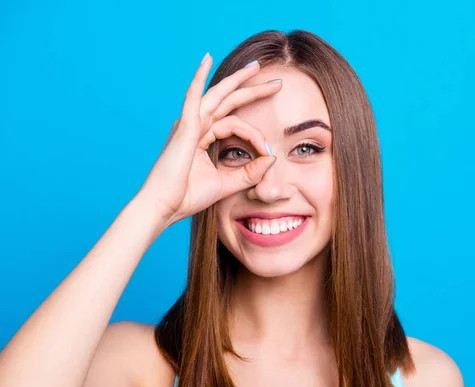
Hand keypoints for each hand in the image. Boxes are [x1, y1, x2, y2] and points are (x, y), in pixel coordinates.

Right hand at [136, 54, 280, 226]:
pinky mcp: (184, 127)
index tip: (269, 151)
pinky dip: (199, 78)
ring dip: (238, 79)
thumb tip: (272, 157)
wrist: (165, 206)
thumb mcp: (228, 183)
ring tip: (257, 67)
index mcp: (203, 137)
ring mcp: (189, 124)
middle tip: (277, 83)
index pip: (237, 124)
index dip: (256, 136)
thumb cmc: (188, 197)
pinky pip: (193, 97)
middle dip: (253, 90)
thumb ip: (250, 172)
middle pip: (230, 101)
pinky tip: (206, 59)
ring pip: (218, 95)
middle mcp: (196, 125)